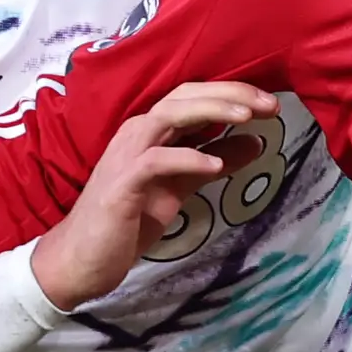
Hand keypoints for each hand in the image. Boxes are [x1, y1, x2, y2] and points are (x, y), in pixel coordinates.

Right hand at [33, 80, 276, 307]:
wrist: (83, 257)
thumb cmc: (128, 220)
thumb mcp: (180, 187)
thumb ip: (212, 163)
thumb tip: (255, 143)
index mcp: (152, 131)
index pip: (193, 98)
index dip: (231, 94)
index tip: (268, 103)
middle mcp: (138, 133)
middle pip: (184, 97)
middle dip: (228, 94)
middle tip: (268, 103)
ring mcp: (127, 156)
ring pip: (169, 117)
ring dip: (210, 112)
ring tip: (247, 117)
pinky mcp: (122, 184)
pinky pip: (156, 161)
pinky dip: (186, 158)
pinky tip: (215, 165)